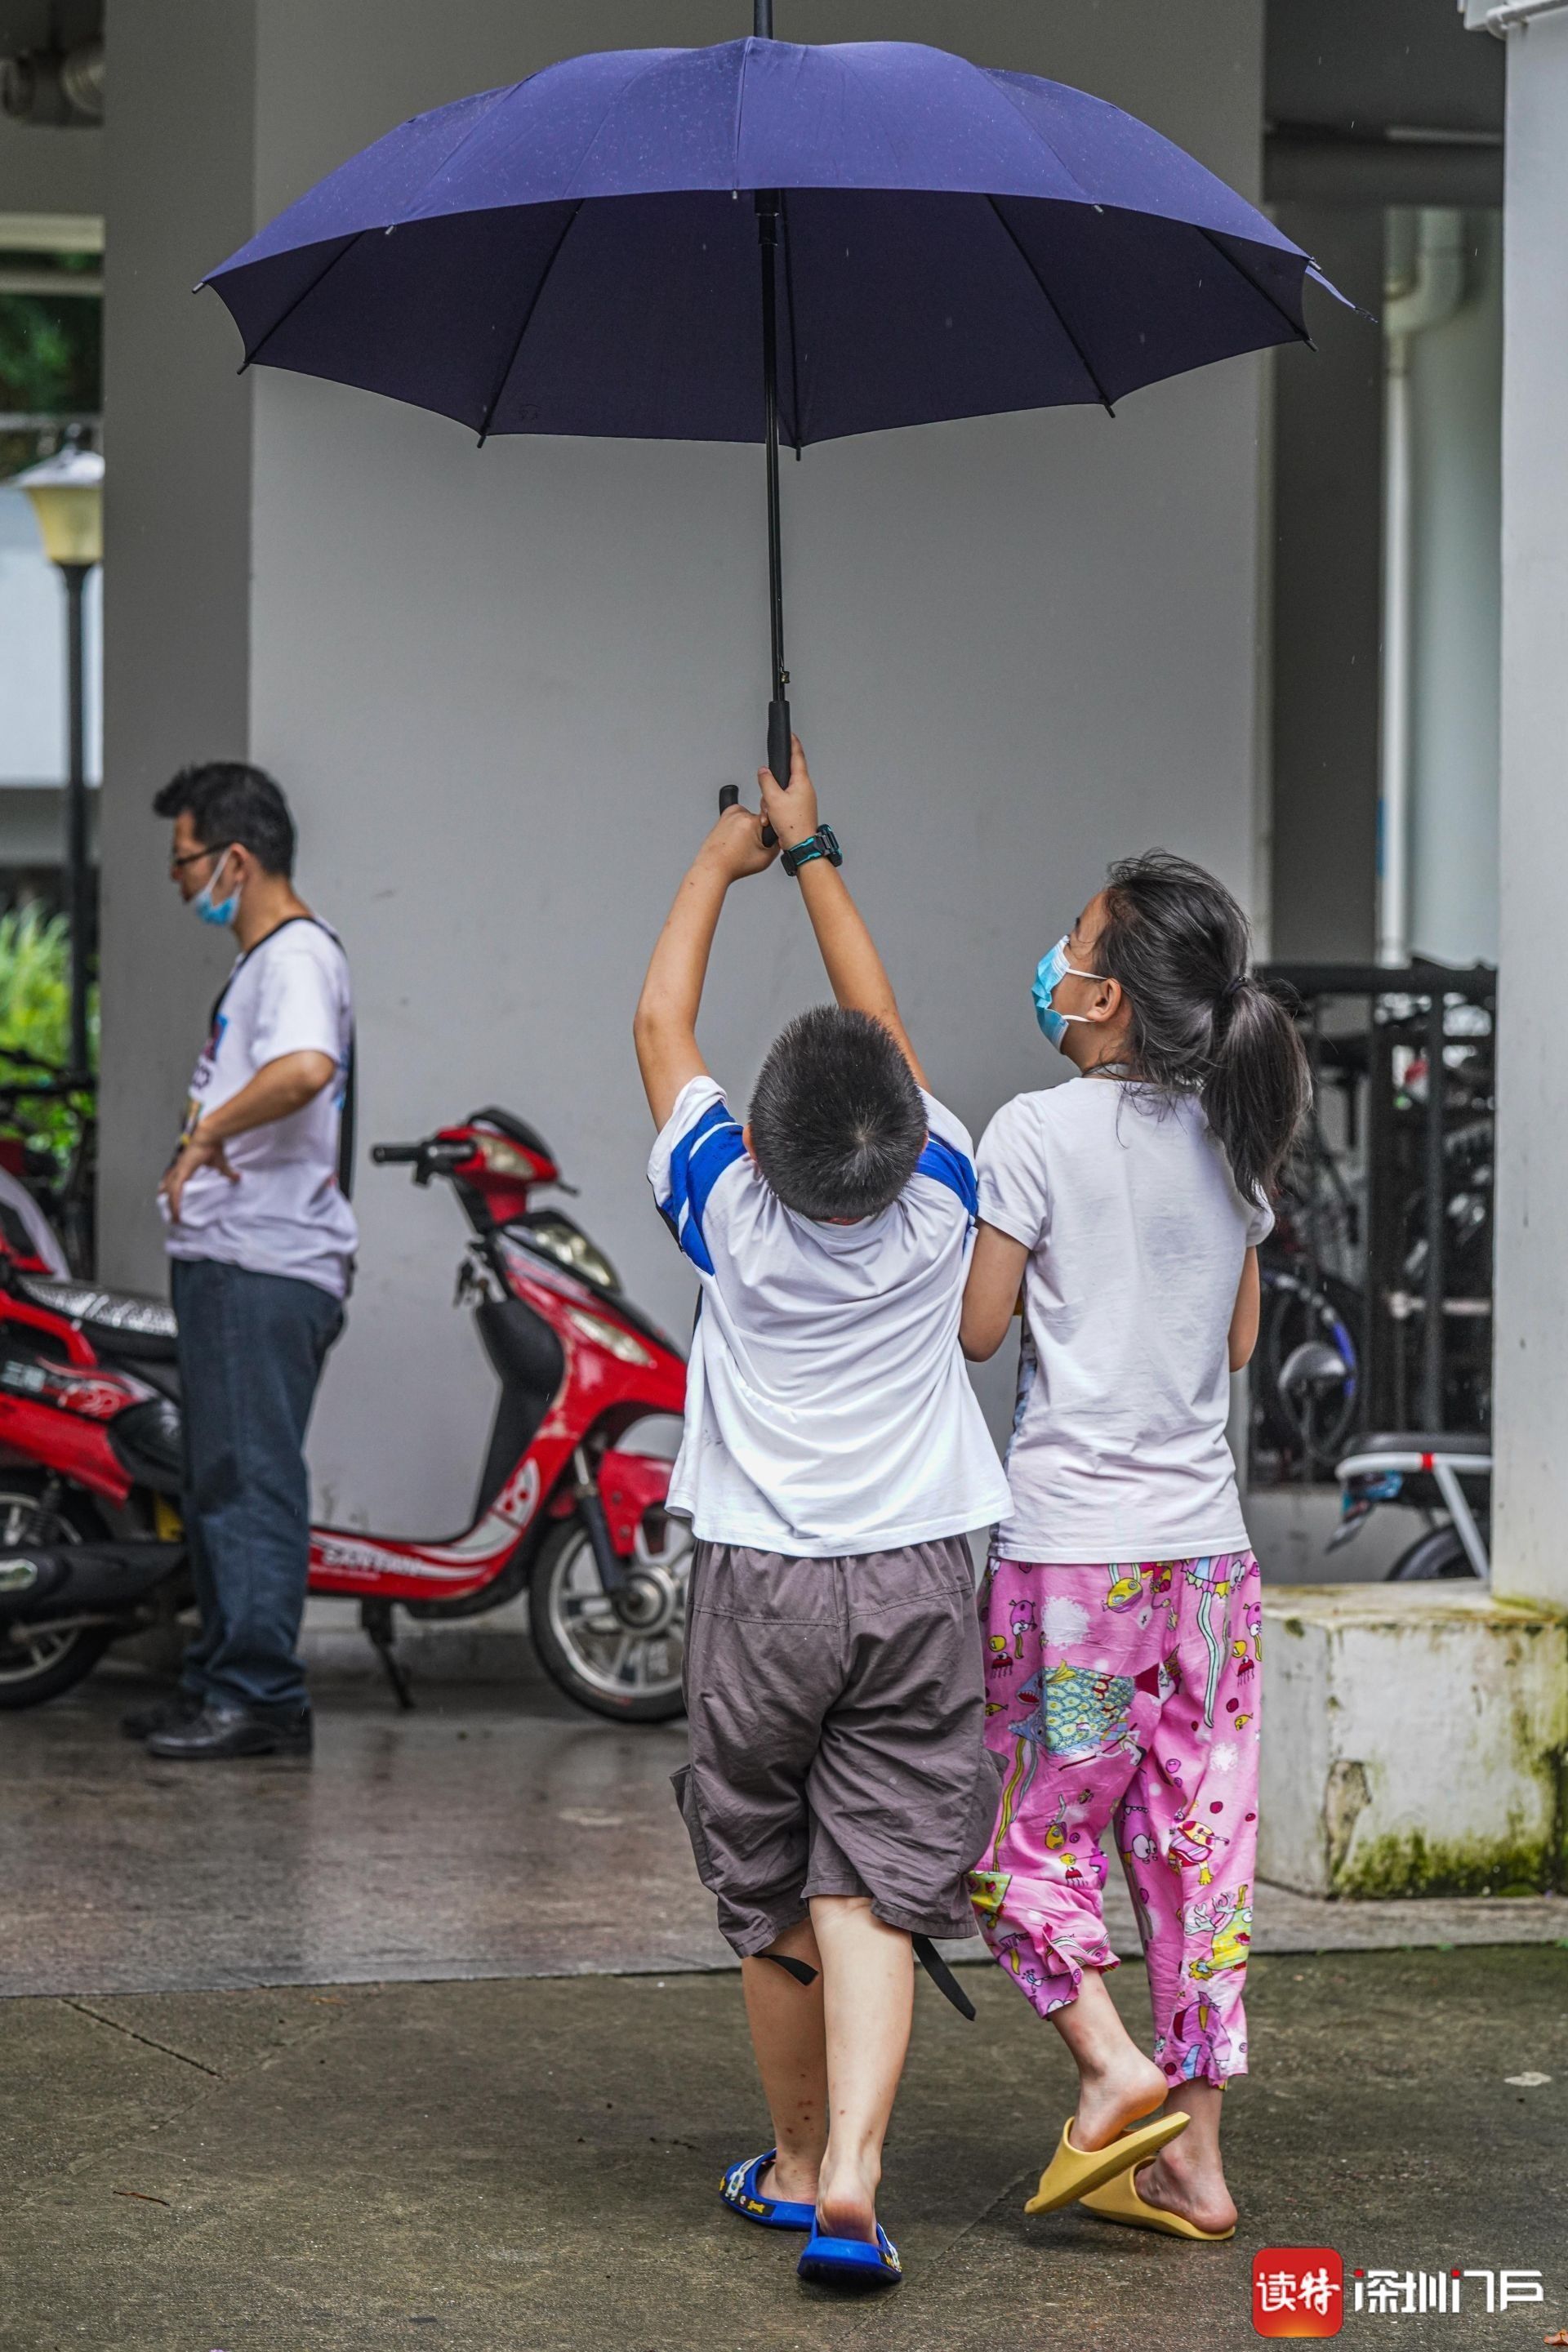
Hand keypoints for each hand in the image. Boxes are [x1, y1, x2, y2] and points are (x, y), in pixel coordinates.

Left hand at [160, 1127, 238, 1222]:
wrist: (209, 1136)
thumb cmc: (213, 1146)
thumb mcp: (221, 1164)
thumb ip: (227, 1172)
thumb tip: (238, 1177)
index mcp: (185, 1166)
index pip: (175, 1181)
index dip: (172, 1191)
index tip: (170, 1198)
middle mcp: (178, 1169)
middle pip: (169, 1188)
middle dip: (169, 1201)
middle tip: (171, 1214)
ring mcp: (178, 1171)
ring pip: (171, 1193)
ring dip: (172, 1206)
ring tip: (174, 1218)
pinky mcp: (182, 1173)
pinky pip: (176, 1192)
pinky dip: (176, 1203)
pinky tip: (176, 1211)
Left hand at [696, 798, 778, 883]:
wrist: (713, 867)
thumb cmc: (733, 865)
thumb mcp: (765, 859)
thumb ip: (777, 846)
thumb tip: (779, 838)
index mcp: (751, 821)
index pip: (771, 821)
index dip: (770, 834)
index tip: (765, 842)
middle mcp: (740, 814)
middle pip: (759, 819)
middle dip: (758, 831)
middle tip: (751, 845)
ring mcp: (730, 814)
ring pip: (749, 817)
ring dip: (749, 827)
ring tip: (742, 843)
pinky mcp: (723, 816)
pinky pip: (737, 816)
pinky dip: (739, 824)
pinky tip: (736, 837)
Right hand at [758, 734, 818, 851]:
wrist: (801, 846)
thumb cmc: (793, 825)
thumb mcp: (773, 799)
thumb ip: (766, 782)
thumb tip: (763, 771)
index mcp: (802, 782)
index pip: (797, 757)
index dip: (793, 744)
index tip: (791, 735)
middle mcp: (804, 789)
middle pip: (784, 778)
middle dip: (770, 788)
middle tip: (767, 798)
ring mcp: (802, 800)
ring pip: (780, 793)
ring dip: (770, 802)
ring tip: (771, 814)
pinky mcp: (798, 810)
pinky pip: (782, 804)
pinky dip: (774, 810)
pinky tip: (772, 819)